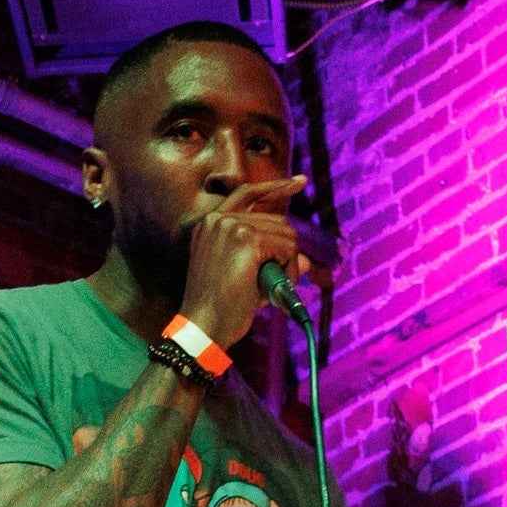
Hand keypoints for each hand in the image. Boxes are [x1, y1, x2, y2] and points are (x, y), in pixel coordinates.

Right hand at [177, 176, 307, 347]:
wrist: (203, 326)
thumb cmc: (220, 309)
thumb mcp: (247, 278)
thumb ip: (272, 262)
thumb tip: (304, 260)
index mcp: (210, 224)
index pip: (247, 193)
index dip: (276, 186)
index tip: (300, 181)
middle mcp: (218, 218)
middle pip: (277, 220)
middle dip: (285, 250)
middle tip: (278, 280)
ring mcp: (232, 226)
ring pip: (285, 234)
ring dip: (287, 263)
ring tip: (271, 289)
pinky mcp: (247, 239)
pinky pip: (287, 248)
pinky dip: (288, 270)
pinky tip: (273, 289)